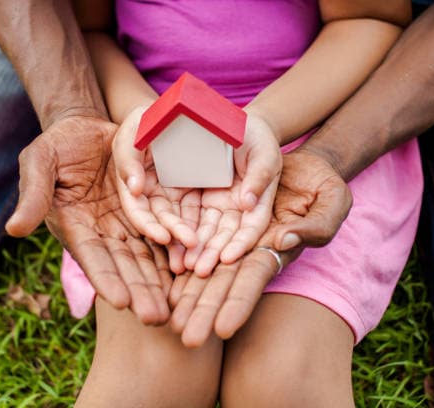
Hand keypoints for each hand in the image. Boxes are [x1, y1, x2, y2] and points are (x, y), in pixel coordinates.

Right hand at [5, 115, 171, 323]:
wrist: (85, 128)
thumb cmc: (56, 145)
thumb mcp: (39, 163)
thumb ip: (32, 195)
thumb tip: (14, 229)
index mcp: (74, 225)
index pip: (92, 257)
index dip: (106, 279)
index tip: (121, 302)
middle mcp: (101, 231)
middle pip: (123, 266)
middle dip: (139, 292)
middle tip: (156, 318)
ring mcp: (124, 223)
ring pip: (146, 256)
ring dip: (159, 282)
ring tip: (173, 307)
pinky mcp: (143, 211)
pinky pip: (161, 234)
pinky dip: (173, 253)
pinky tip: (188, 272)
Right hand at [113, 107, 199, 252]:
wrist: (182, 108)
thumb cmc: (153, 115)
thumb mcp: (136, 126)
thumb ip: (128, 155)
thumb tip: (135, 190)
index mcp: (134, 180)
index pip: (137, 209)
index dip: (147, 224)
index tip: (162, 237)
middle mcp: (152, 192)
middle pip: (160, 220)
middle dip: (173, 235)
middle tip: (190, 245)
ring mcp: (172, 193)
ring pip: (179, 220)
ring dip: (187, 237)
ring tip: (200, 249)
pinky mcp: (191, 193)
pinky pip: (197, 213)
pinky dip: (202, 225)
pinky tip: (213, 238)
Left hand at [167, 147, 352, 344]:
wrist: (301, 164)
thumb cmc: (323, 183)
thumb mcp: (332, 200)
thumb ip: (317, 225)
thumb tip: (283, 240)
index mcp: (277, 246)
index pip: (254, 278)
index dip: (239, 303)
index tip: (222, 330)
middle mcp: (251, 248)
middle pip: (224, 282)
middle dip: (205, 311)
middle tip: (185, 340)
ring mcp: (232, 235)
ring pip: (205, 267)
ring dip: (188, 294)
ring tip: (169, 322)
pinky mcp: (217, 217)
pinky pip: (196, 241)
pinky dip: (181, 261)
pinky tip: (166, 284)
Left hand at [183, 113, 281, 276]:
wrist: (234, 125)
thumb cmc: (256, 137)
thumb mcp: (264, 152)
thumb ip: (259, 176)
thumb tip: (247, 203)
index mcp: (258, 201)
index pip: (252, 227)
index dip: (241, 243)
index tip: (229, 258)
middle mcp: (237, 209)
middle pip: (226, 236)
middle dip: (213, 254)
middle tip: (200, 271)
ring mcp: (217, 206)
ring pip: (206, 232)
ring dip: (195, 249)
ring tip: (183, 266)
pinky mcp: (197, 199)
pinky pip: (187, 217)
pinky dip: (180, 231)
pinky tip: (169, 245)